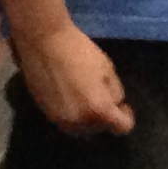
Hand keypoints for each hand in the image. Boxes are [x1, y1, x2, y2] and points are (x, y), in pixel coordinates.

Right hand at [13, 22, 133, 134]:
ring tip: (83, 98)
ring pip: (80, 127)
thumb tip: (113, 103)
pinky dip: (70, 112)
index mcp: (98, 109)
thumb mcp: (107, 67)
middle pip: (99, 128)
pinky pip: (64, 119)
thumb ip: (114, 91)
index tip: (122, 105)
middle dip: (103, 116)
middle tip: (101, 97)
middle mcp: (79, 120)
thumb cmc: (77, 50)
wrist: (42, 40)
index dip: (126, 116)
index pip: (122, 127)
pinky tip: (67, 93)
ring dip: (85, 117)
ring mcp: (59, 118)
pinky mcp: (44, 111)